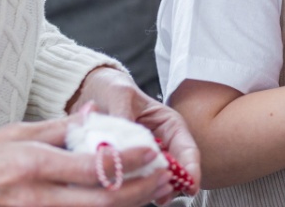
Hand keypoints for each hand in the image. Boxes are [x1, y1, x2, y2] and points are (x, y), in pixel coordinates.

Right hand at [0, 116, 167, 206]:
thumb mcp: (18, 132)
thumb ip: (61, 126)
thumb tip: (95, 114)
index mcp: (35, 165)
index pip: (96, 166)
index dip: (130, 161)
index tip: (152, 151)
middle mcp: (38, 196)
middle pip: (103, 201)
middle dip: (140, 190)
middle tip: (162, 176)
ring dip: (127, 205)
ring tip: (150, 189)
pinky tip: (117, 202)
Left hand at [71, 67, 201, 202]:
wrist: (92, 92)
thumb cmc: (113, 89)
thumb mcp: (120, 94)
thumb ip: (123, 114)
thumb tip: (118, 139)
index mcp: (169, 125)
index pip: (187, 150)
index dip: (192, 169)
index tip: (191, 185)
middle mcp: (162, 143)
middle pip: (175, 171)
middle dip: (171, 186)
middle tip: (162, 197)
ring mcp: (146, 157)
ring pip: (156, 180)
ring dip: (151, 189)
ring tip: (143, 196)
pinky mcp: (130, 166)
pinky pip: (135, 181)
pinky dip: (132, 188)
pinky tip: (125, 191)